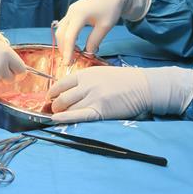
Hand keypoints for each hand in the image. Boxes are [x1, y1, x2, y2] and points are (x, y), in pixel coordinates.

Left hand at [48, 66, 192, 122]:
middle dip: (55, 105)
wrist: (143, 86)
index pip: (62, 83)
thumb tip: (71, 91)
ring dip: (60, 113)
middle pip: (63, 97)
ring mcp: (93, 97)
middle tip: (53, 110)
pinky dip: (64, 118)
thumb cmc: (125, 80)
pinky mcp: (100, 110)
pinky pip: (78, 115)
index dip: (53, 91)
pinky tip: (55, 120)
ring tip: (57, 117)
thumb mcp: (102, 73)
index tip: (49, 97)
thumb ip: (87, 80)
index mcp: (87, 74)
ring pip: (69, 107)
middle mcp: (87, 84)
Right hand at [55, 0, 151, 63]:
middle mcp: (72, 12)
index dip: (67, 52)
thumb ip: (95, 40)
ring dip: (64, 42)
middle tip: (69, 61)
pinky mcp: (73, 11)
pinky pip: (65, 25)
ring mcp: (71, 10)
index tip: (67, 64)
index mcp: (79, 15)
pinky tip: (74, 43)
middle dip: (63, 48)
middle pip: (61, 33)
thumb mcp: (105, 26)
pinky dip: (67, 36)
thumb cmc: (111, 8)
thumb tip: (87, 52)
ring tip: (72, 54)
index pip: (69, 37)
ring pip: (61, 29)